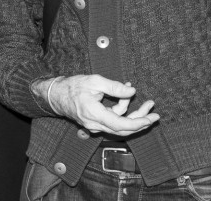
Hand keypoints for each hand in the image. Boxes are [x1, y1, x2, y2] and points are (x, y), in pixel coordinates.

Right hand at [40, 75, 159, 135]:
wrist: (55, 96)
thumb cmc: (72, 87)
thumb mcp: (94, 81)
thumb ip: (114, 87)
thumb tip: (132, 91)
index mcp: (94, 114)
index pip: (121, 125)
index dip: (138, 123)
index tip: (151, 118)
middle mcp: (95, 124)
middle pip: (123, 129)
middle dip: (141, 121)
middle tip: (155, 113)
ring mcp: (95, 125)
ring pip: (119, 124)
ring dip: (133, 114)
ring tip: (146, 101)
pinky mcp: (96, 123)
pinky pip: (113, 119)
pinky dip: (122, 109)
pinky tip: (126, 95)